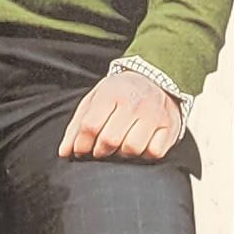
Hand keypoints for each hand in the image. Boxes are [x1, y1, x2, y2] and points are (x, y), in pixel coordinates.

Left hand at [59, 66, 185, 159]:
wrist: (156, 78)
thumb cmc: (120, 93)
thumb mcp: (95, 100)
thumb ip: (76, 126)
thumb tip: (64, 153)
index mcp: (112, 93)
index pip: (90, 126)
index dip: (81, 144)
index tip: (80, 151)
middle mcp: (134, 102)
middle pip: (109, 140)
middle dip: (99, 152)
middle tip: (99, 150)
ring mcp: (154, 114)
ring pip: (131, 149)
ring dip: (121, 154)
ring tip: (119, 147)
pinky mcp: (169, 126)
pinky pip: (153, 153)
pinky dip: (144, 154)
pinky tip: (139, 146)